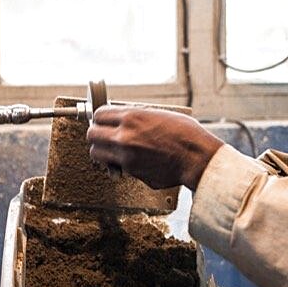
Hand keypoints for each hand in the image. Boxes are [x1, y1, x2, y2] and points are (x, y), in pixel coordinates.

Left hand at [86, 105, 222, 190]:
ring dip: (101, 151)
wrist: (196, 157)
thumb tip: (121, 118)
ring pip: (97, 154)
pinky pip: (116, 167)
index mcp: (131, 118)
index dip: (99, 118)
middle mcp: (124, 137)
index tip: (102, 120)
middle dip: (95, 134)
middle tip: (102, 135)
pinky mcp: (132, 172)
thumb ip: (136, 116)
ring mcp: (126, 157)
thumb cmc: (185, 134)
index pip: (99, 115)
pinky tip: (131, 160)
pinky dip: (119, 164)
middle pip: (91, 135)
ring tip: (110, 150)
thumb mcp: (158, 114)